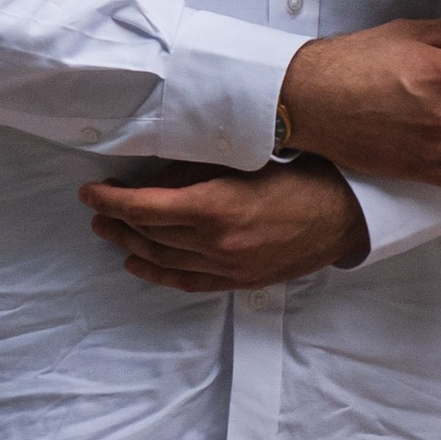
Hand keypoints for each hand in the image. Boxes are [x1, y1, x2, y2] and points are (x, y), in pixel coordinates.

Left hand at [79, 159, 367, 291]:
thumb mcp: (249, 158)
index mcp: (217, 207)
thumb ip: (201, 167)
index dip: (112, 200)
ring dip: (132, 244)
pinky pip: (188, 281)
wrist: (348, 213)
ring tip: (110, 231)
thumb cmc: (303, 174)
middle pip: (151, 234)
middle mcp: (218, 243)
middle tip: (98, 208)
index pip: (146, 208)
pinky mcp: (241, 280)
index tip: (92, 191)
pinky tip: (138, 263)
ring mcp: (229, 267)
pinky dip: (158, 273)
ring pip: (164, 259)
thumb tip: (158, 172)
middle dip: (118, 220)